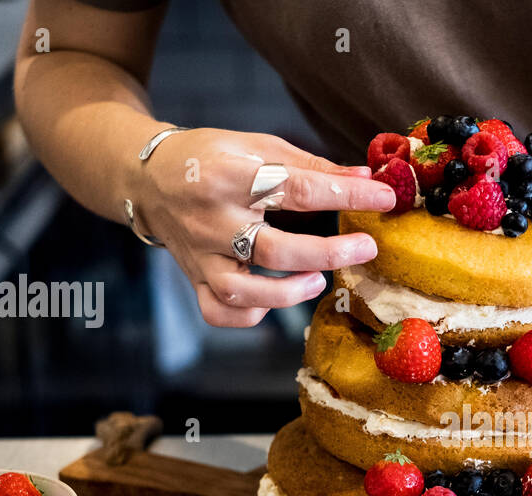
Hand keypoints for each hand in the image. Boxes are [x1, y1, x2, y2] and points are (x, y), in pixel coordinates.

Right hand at [135, 128, 396, 326]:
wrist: (146, 177)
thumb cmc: (210, 158)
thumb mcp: (257, 146)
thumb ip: (312, 165)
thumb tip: (367, 175)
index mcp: (227, 175)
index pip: (297, 189)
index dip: (347, 194)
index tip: (384, 197)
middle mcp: (209, 219)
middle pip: (273, 250)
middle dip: (328, 253)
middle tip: (366, 248)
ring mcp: (199, 255)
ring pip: (242, 291)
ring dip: (288, 293)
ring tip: (317, 280)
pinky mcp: (193, 278)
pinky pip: (219, 312)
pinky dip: (250, 314)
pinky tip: (272, 299)